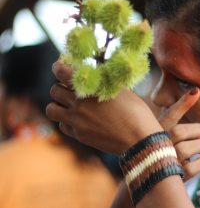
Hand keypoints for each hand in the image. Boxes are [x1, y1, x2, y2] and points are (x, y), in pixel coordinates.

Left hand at [46, 61, 162, 153]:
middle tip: (70, 88)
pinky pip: (62, 125)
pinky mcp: (79, 136)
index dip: (59, 67)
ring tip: (70, 105)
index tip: (61, 67)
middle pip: (54, 91)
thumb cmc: (136, 113)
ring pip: (51, 110)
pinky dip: (66, 121)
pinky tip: (79, 119)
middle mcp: (79, 104)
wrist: (139, 140)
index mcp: (90, 89)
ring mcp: (77, 122)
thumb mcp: (122, 91)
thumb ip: (104, 82)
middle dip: (61, 87)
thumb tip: (96, 73)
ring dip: (58, 105)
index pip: (62, 72)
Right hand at [159, 89, 199, 180]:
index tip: (196, 91)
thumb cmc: (158, 145)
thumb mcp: (165, 124)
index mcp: (157, 129)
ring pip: (191, 149)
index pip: (170, 113)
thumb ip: (180, 107)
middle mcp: (158, 143)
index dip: (183, 102)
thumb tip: (197, 89)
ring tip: (199, 149)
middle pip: (183, 132)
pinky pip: (195, 166)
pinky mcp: (174, 176)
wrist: (146, 174)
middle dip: (199, 133)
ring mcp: (165, 160)